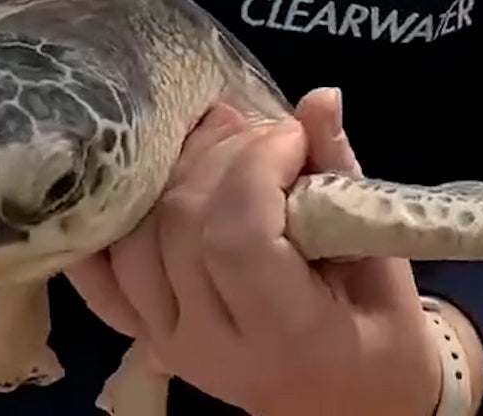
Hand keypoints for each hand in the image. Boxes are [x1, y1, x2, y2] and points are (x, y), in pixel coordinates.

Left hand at [65, 89, 439, 415]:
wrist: (351, 403)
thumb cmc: (379, 337)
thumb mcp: (383, 264)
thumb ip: (342, 177)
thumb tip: (319, 97)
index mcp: (284, 338)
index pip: (236, 237)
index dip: (257, 167)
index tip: (295, 137)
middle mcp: (210, 346)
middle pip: (181, 225)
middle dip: (224, 156)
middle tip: (268, 133)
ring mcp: (165, 341)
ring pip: (137, 236)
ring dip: (175, 170)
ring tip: (223, 139)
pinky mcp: (143, 333)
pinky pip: (99, 274)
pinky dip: (107, 222)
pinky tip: (134, 176)